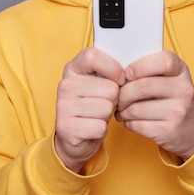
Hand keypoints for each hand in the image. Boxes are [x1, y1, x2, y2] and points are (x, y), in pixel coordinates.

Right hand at [54, 48, 125, 172]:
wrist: (75, 138)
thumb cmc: (93, 105)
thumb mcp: (99, 83)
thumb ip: (110, 72)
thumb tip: (130, 72)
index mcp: (72, 69)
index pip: (93, 56)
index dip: (113, 68)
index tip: (120, 79)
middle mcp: (65, 85)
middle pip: (109, 88)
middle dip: (114, 99)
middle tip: (102, 104)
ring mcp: (63, 106)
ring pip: (106, 108)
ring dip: (107, 116)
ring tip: (96, 116)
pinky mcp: (66, 127)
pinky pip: (100, 127)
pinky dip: (101, 131)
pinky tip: (92, 129)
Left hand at [115, 51, 193, 161]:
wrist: (192, 130)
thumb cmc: (172, 98)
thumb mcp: (170, 78)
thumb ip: (150, 70)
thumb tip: (118, 73)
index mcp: (182, 71)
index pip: (164, 60)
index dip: (140, 66)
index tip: (127, 73)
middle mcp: (184, 89)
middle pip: (143, 86)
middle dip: (123, 92)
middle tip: (117, 96)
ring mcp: (178, 111)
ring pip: (136, 108)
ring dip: (122, 109)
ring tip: (121, 108)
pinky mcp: (169, 130)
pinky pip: (137, 124)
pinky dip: (127, 122)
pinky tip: (129, 119)